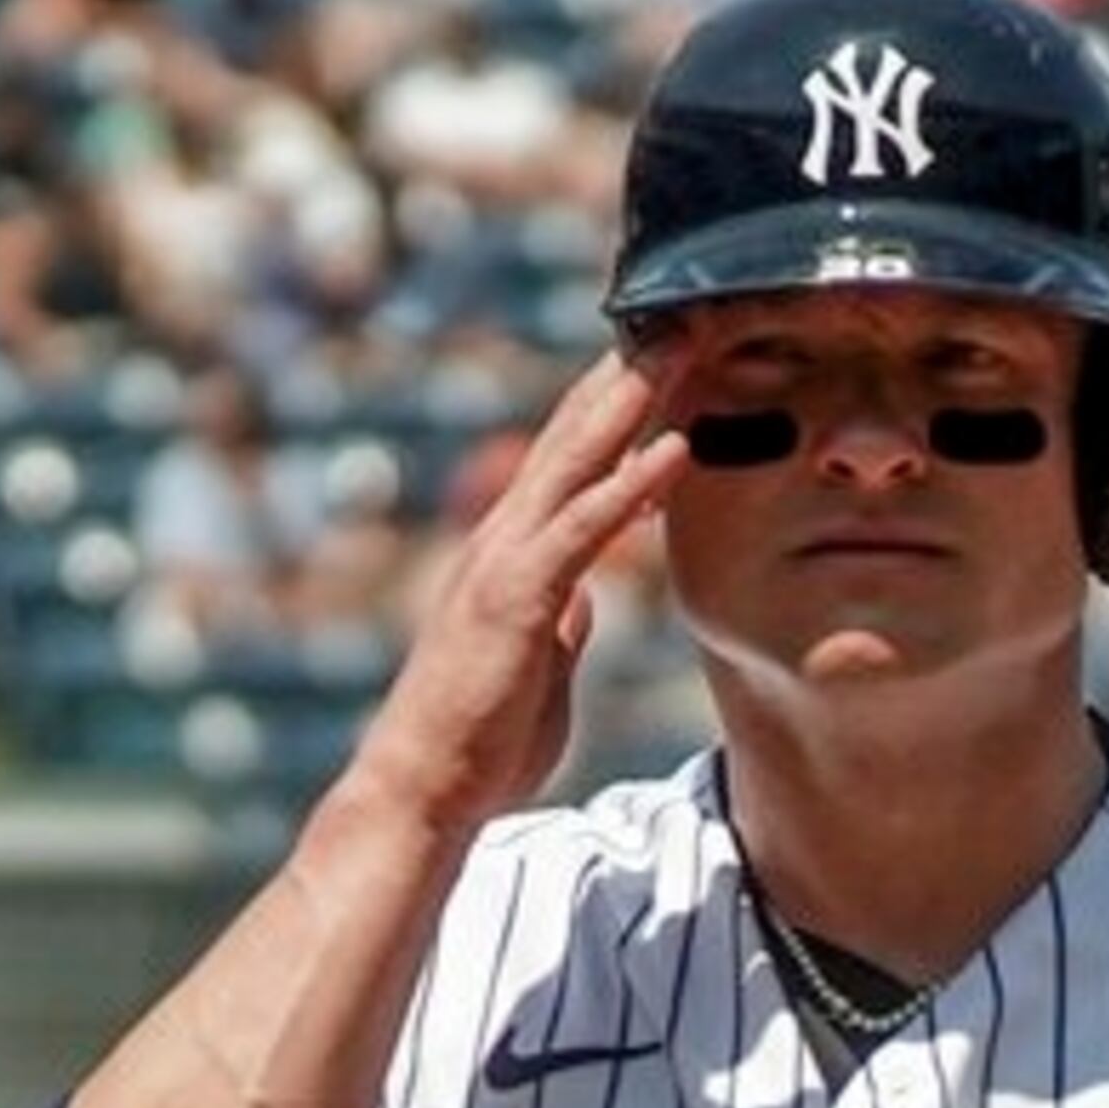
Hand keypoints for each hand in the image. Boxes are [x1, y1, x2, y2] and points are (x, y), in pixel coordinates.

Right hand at [362, 347, 688, 830]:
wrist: (425, 791)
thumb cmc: (480, 743)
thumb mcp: (541, 669)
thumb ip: (562, 624)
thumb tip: (588, 597)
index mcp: (511, 556)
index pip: (570, 463)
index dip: (615, 408)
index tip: (664, 359)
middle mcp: (502, 541)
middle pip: (573, 438)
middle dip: (627, 375)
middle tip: (681, 316)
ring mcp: (505, 564)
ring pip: (576, 461)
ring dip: (631, 401)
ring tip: (682, 346)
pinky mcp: (517, 598)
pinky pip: (584, 528)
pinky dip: (630, 484)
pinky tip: (676, 447)